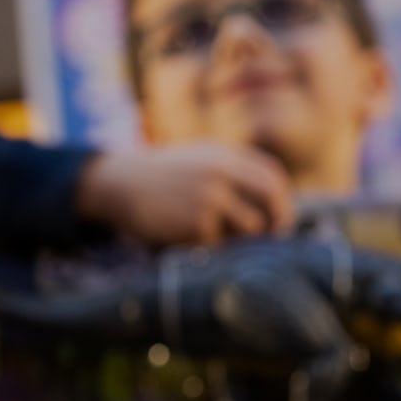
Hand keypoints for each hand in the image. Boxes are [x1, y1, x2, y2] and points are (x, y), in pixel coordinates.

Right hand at [75, 142, 293, 246]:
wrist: (117, 184)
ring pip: (250, 225)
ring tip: (213, 234)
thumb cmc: (161, 177)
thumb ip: (232, 173)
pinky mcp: (198, 221)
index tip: (280, 216)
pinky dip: (208, 244)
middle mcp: (223, 171)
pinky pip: (220, 242)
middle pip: (271, 197)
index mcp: (225, 155)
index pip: (271, 175)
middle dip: (278, 220)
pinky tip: (185, 234)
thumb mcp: (198, 160)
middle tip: (274, 236)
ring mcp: (212, 195)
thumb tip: (270, 201)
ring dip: (239, 237)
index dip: (282, 198)